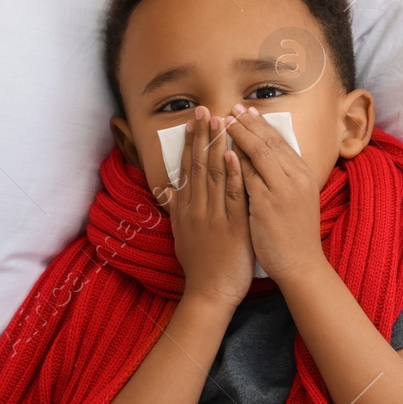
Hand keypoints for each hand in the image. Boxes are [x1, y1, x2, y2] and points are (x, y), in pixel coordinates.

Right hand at [168, 105, 253, 307]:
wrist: (209, 294)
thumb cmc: (199, 266)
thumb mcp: (181, 234)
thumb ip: (177, 210)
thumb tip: (169, 190)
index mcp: (186, 209)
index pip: (186, 168)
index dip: (190, 143)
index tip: (193, 121)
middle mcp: (196, 208)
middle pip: (197, 165)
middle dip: (201, 136)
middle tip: (204, 109)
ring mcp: (213, 216)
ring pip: (213, 175)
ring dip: (216, 146)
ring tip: (220, 121)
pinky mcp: (231, 226)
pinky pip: (232, 196)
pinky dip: (232, 174)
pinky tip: (233, 155)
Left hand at [224, 105, 324, 281]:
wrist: (301, 264)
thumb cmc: (295, 235)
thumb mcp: (296, 200)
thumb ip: (283, 178)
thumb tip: (264, 159)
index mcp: (302, 174)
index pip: (279, 141)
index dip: (260, 124)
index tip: (245, 111)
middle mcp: (295, 177)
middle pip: (268, 141)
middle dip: (248, 123)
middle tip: (230, 109)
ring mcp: (282, 189)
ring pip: (258, 153)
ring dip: (239, 135)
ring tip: (222, 121)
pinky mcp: (267, 204)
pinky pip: (248, 176)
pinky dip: (235, 161)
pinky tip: (222, 150)